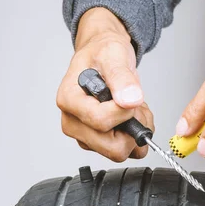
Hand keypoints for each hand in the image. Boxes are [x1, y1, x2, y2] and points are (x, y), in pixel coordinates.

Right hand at [56, 8, 153, 161]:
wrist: (102, 57)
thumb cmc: (102, 54)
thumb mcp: (114, 55)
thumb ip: (121, 77)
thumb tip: (130, 99)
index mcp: (69, 100)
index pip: (100, 122)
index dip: (124, 112)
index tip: (130, 96)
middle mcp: (73, 122)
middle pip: (111, 148)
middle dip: (132, 128)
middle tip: (135, 105)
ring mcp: (85, 135)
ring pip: (120, 151)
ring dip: (135, 131)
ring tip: (132, 107)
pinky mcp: (98, 142)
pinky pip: (125, 150)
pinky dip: (135, 135)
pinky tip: (131, 117)